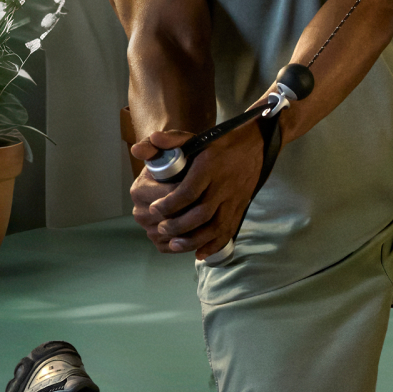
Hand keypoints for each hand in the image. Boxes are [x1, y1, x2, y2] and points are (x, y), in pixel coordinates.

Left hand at [128, 124, 264, 257]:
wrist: (254, 146)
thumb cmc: (218, 143)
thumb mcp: (193, 137)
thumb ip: (168, 141)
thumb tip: (138, 149)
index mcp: (210, 166)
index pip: (188, 191)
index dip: (169, 204)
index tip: (154, 209)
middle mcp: (223, 184)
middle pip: (202, 213)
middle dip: (179, 225)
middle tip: (161, 229)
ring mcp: (234, 199)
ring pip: (216, 226)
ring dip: (195, 239)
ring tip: (174, 245)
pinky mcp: (240, 208)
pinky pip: (229, 230)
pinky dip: (214, 245)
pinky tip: (199, 253)